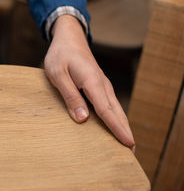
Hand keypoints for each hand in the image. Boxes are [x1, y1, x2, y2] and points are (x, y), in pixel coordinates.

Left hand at [44, 15, 134, 147]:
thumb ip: (70, 96)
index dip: (117, 129)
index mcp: (92, 82)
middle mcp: (102, 85)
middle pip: (117, 112)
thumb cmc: (61, 56)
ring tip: (127, 144)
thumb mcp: (58, 75)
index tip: (128, 144)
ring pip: (116, 109)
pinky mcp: (99, 85)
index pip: (106, 111)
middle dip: (124, 132)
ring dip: (122, 126)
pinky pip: (110, 104)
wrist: (69, 38)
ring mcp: (103, 85)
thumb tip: (83, 119)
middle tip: (131, 152)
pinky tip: (115, 126)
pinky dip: (116, 117)